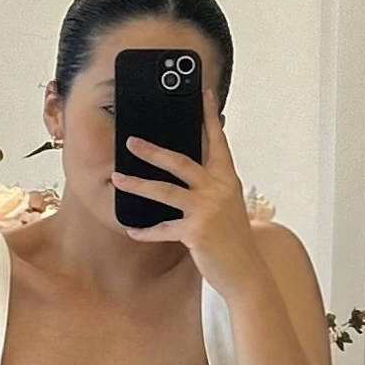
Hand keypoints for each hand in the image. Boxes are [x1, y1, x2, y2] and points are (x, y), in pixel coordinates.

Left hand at [109, 88, 263, 299]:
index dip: (208, 116)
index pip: (217, 141)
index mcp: (227, 179)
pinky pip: (163, 229)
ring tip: (118, 178)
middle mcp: (218, 189)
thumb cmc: (233, 239)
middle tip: (131, 141)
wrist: (246, 271)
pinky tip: (131, 230)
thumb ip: (213, 185)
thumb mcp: (228, 205)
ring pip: (165, 191)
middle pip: (180, 161)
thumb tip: (191, 172)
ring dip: (138, 184)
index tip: (202, 93)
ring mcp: (206, 210)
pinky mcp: (196, 232)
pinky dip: (145, 231)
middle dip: (153, 151)